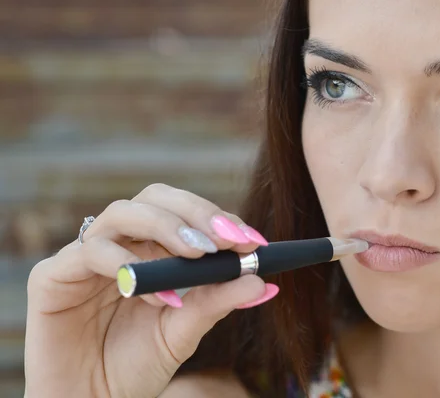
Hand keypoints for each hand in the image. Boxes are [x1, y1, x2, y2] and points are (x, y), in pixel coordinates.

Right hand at [24, 183, 276, 397]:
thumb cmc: (136, 366)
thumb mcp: (185, 331)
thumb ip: (217, 302)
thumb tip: (261, 280)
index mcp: (151, 250)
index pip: (186, 214)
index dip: (218, 219)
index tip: (253, 240)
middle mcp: (121, 244)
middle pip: (155, 198)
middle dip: (195, 213)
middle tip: (225, 237)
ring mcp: (87, 256)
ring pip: (123, 212)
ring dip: (166, 228)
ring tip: (197, 255)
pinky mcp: (54, 275)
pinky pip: (89, 251)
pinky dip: (125, 264)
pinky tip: (156, 296)